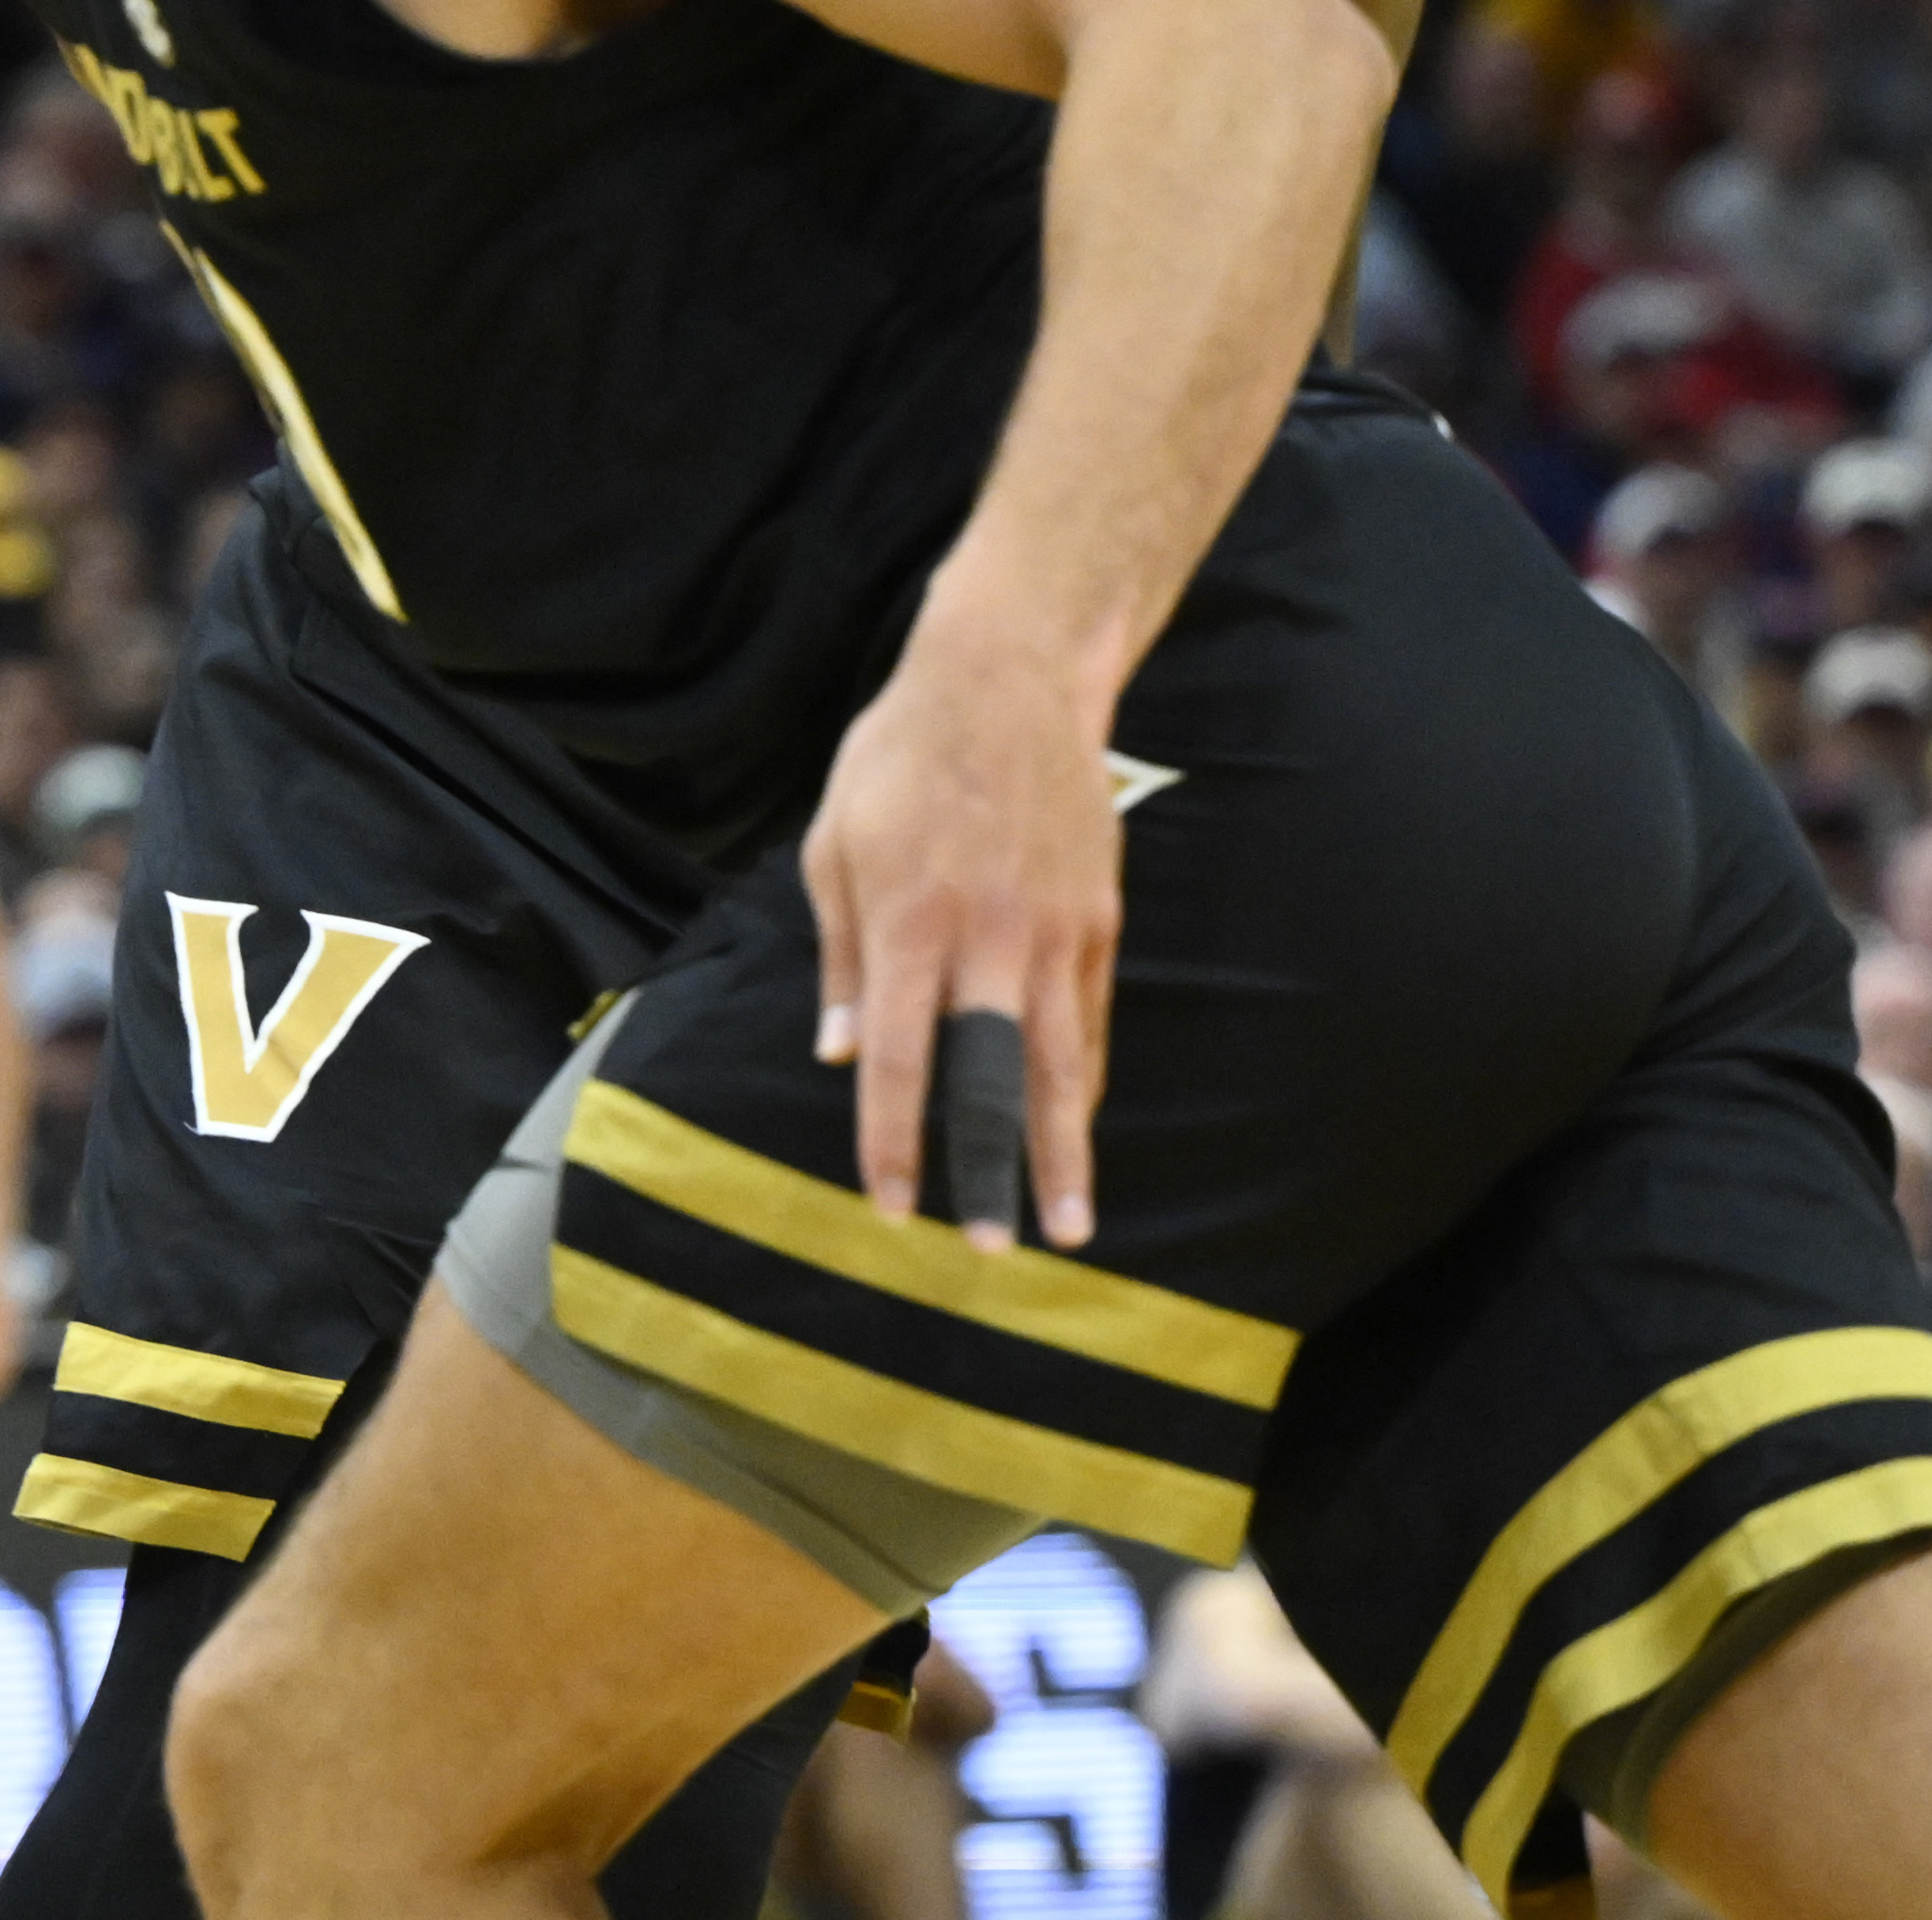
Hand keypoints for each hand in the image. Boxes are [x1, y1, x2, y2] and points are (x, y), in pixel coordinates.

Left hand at [799, 618, 1125, 1247]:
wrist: (1010, 683)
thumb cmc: (899, 761)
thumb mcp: (833, 843)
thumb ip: (841, 956)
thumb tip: (836, 1054)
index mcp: (909, 921)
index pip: (894, 1056)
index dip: (892, 1138)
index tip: (892, 1206)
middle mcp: (988, 938)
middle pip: (994, 1077)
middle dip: (992, 1168)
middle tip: (991, 1248)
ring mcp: (1054, 933)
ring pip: (1060, 1063)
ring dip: (1061, 1148)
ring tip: (1067, 1224)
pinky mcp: (1098, 921)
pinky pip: (1087, 1020)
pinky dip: (1079, 1080)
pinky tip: (1074, 1128)